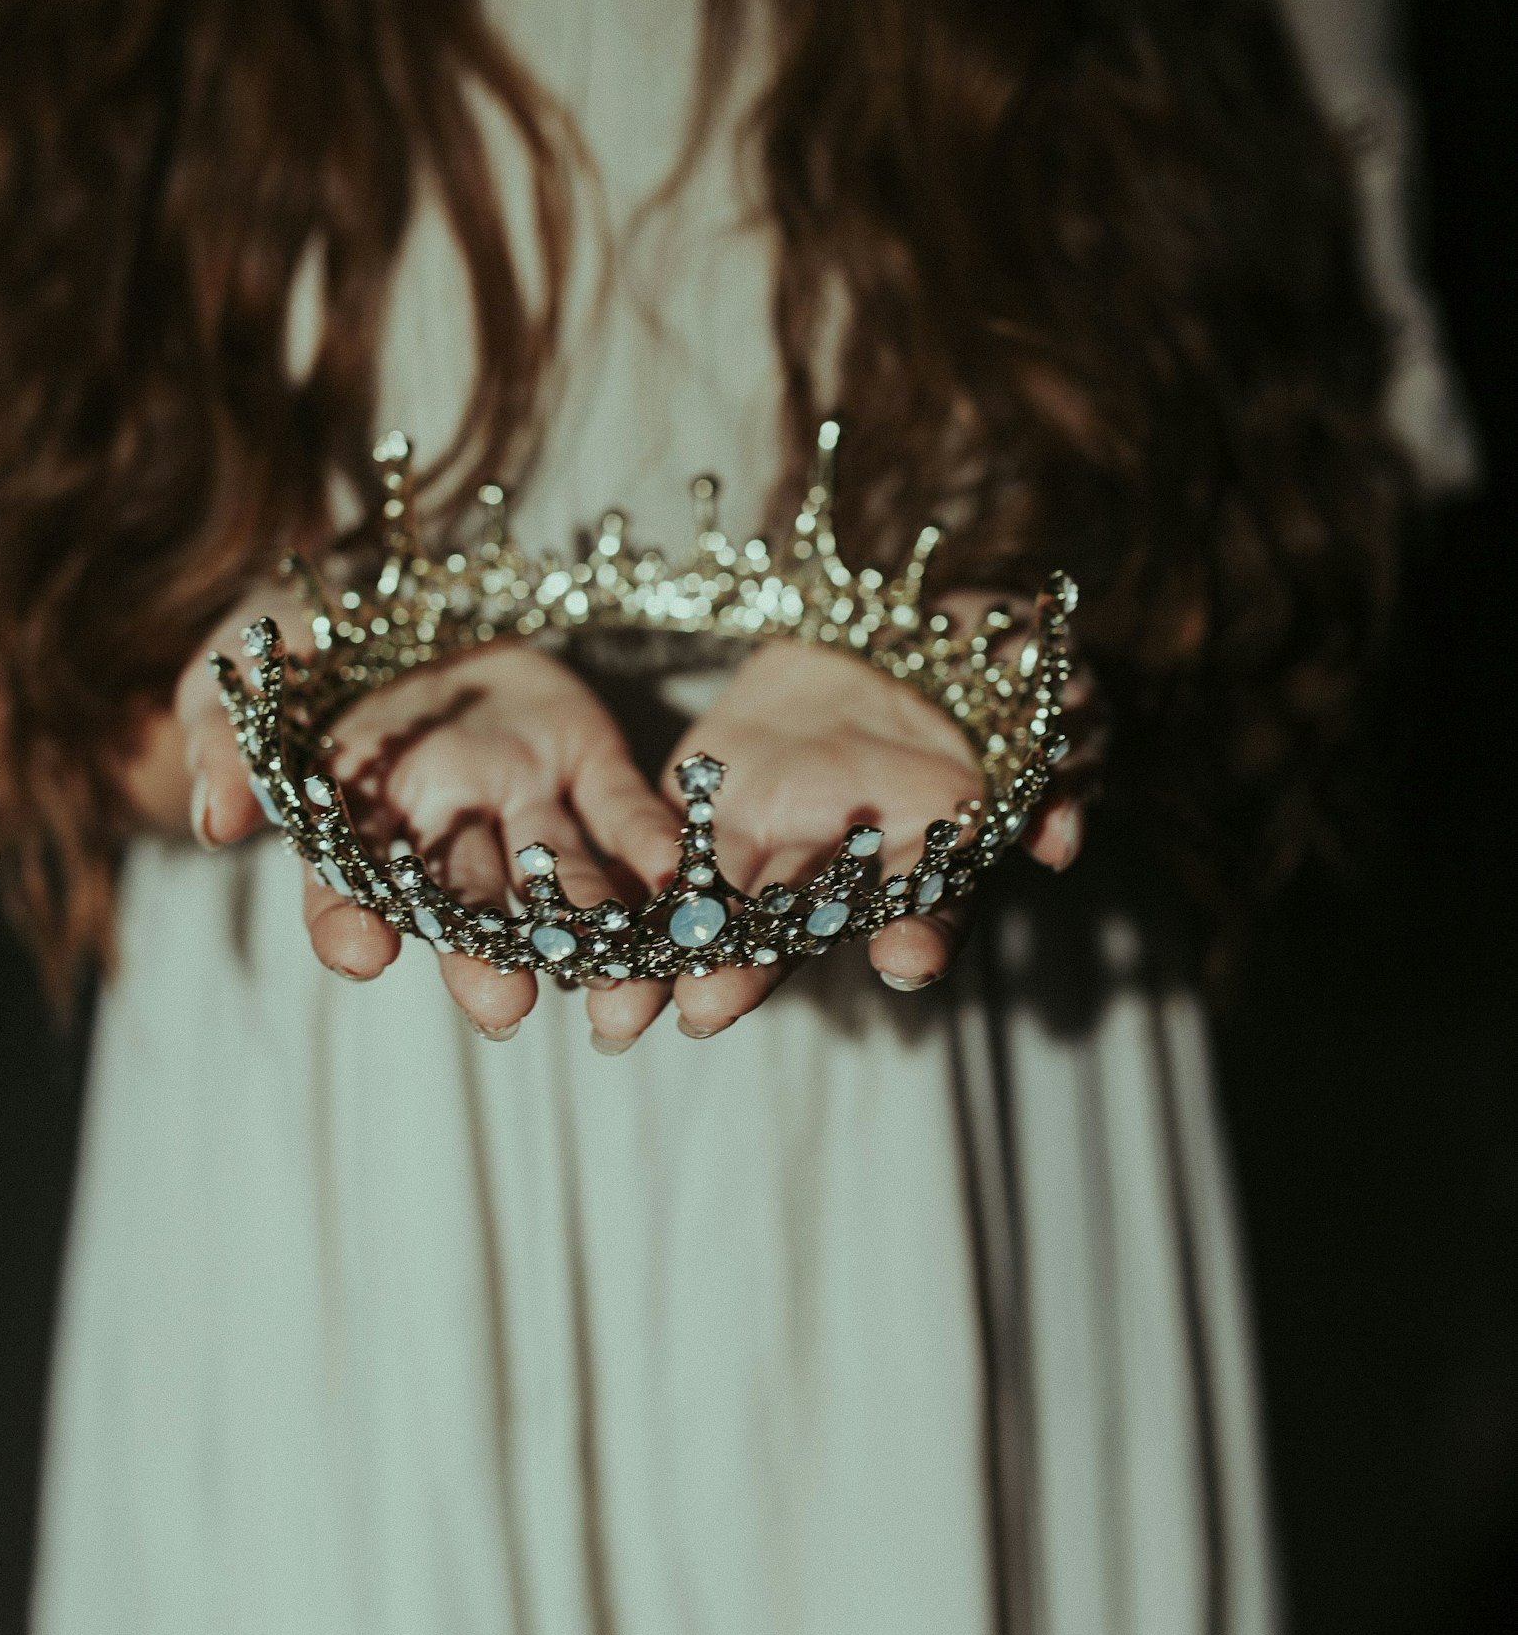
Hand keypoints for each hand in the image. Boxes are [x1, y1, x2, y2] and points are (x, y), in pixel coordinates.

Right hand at [174, 584, 678, 1035]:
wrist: (398, 586)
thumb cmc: (297, 642)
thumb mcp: (241, 669)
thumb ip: (225, 743)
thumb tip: (217, 819)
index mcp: (351, 823)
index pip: (341, 888)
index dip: (346, 921)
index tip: (361, 952)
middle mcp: (439, 831)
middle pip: (461, 906)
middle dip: (484, 959)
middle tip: (506, 1007)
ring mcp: (515, 799)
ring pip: (552, 879)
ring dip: (586, 932)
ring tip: (615, 985)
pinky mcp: (583, 759)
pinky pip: (619, 811)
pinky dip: (649, 846)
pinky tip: (677, 880)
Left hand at [585, 605, 1099, 1050]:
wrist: (907, 624)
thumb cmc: (1002, 672)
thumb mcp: (1054, 704)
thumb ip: (1064, 769)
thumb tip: (1060, 840)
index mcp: (936, 854)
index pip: (934, 905)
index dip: (924, 933)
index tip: (907, 960)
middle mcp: (850, 866)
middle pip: (803, 927)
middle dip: (752, 969)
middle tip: (709, 1009)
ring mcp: (776, 837)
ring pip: (721, 904)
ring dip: (668, 952)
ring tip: (619, 1002)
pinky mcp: (712, 800)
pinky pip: (665, 845)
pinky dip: (623, 885)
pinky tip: (571, 917)